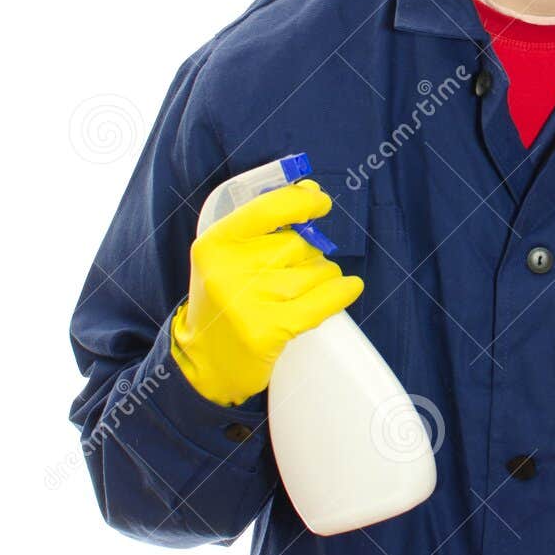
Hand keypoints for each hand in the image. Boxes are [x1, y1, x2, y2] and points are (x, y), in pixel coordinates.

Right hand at [170, 179, 364, 406]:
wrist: (205, 362)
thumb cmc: (224, 300)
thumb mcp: (226, 257)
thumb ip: (262, 225)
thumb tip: (312, 192)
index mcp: (215, 243)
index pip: (267, 208)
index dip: (301, 201)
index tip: (320, 201)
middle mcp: (228, 270)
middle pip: (298, 244)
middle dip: (308, 253)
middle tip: (294, 270)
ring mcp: (248, 302)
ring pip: (315, 271)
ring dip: (321, 277)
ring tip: (300, 291)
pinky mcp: (268, 330)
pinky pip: (322, 301)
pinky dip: (340, 292)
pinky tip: (348, 287)